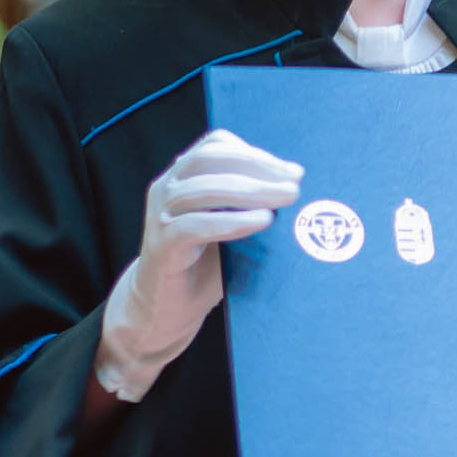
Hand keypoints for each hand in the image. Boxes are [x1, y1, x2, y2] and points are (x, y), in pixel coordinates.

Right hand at [94, 130, 304, 401]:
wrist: (164, 310)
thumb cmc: (205, 266)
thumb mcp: (229, 227)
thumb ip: (249, 206)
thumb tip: (296, 191)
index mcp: (182, 177)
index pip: (215, 146)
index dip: (254, 153)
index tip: (291, 170)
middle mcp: (166, 189)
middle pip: (209, 160)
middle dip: (257, 168)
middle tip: (294, 184)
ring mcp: (160, 216)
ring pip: (203, 190)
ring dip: (250, 191)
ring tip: (285, 200)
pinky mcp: (162, 246)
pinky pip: (194, 226)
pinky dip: (230, 221)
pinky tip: (261, 222)